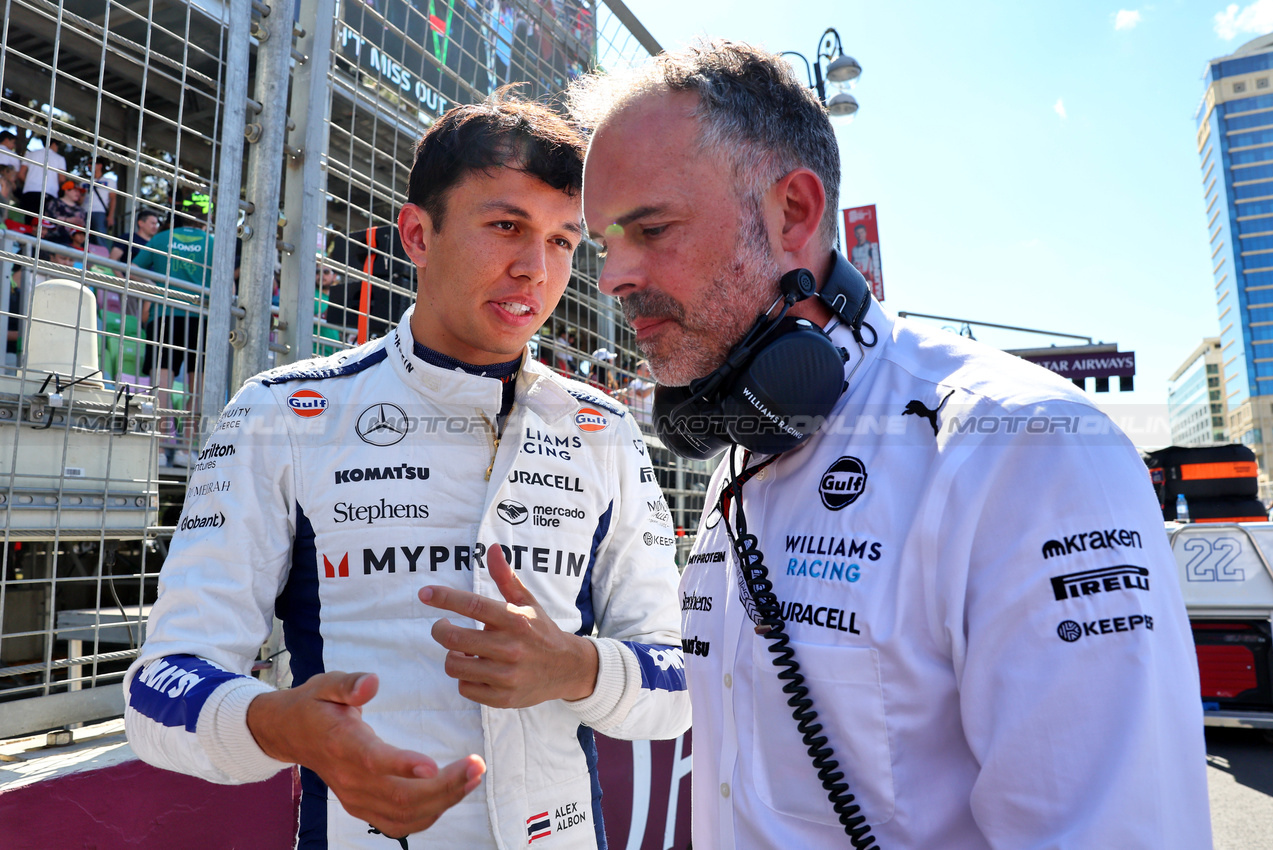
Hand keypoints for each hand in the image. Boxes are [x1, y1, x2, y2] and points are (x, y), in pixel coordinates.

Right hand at [247, 671, 484, 838]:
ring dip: (444, 800)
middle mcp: (349, 778)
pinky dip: (429, 815)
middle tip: (477, 765)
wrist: (291, 734)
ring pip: (403, 814)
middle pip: (399, 796)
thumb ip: (349, 684)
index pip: (372, 760)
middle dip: (444, 786)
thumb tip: (372, 682)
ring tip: (474, 777)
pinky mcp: (362, 807)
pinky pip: (399, 823)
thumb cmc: (315, 705)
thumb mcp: (325, 684)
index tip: (433, 766)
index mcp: (341, 743)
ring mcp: (355, 798)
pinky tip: (454, 794)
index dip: (402, 766)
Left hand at [419, 543, 598, 707]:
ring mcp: (506, 676)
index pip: (473, 606)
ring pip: (454, 665)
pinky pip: (465, 687)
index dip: (444, 598)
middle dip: (441, 630)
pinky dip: (465, 678)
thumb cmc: (541, 631)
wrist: (567, 668)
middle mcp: (510, 648)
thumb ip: (506, 577)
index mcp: (515, 620)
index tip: (424, 593)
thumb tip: (492, 549)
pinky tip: (477, 670)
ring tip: (464, 651)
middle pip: (454, 639)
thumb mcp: (527, 602)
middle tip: (444, 627)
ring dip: (453, 656)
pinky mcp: (503, 698)